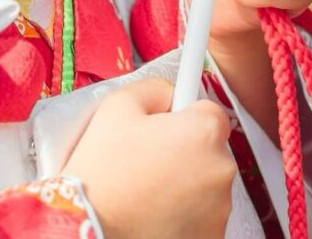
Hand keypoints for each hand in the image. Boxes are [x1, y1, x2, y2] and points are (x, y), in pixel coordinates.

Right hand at [62, 78, 234, 238]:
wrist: (90, 227)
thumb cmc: (103, 170)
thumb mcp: (118, 105)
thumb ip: (155, 88)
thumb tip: (171, 92)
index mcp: (203, 132)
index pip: (209, 111)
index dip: (183, 115)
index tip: (167, 125)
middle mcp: (221, 171)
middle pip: (209, 149)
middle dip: (184, 149)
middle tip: (146, 158)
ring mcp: (219, 210)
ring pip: (205, 183)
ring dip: (184, 182)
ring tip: (144, 188)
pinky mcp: (211, 237)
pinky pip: (201, 214)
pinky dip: (183, 212)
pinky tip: (153, 211)